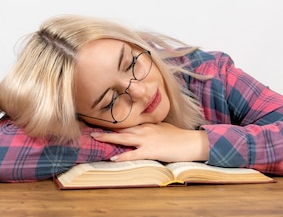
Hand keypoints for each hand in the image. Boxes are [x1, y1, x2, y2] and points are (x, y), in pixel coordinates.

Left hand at [90, 122, 209, 162]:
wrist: (191, 142)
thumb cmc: (179, 136)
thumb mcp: (163, 127)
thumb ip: (151, 127)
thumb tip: (143, 128)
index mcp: (147, 125)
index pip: (127, 124)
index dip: (113, 125)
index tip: (101, 124)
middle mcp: (144, 130)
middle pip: (121, 129)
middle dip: (106, 130)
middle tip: (92, 130)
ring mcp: (146, 140)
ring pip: (124, 138)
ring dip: (109, 138)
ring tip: (96, 138)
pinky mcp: (150, 151)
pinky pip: (133, 154)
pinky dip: (123, 155)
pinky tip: (113, 157)